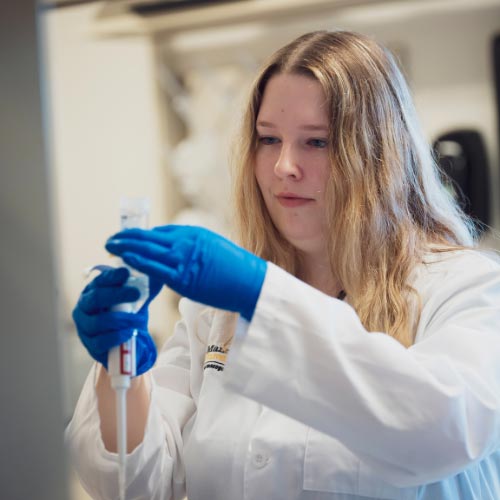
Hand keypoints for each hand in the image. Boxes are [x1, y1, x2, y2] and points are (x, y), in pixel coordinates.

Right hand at [72, 266, 161, 374]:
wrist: (124, 339)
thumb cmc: (126, 311)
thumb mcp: (134, 296)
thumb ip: (144, 284)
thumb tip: (160, 272)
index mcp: (93, 290)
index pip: (99, 280)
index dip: (112, 276)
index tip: (126, 273)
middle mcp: (84, 307)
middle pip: (95, 298)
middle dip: (117, 294)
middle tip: (137, 293)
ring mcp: (84, 327)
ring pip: (97, 322)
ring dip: (120, 319)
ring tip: (138, 319)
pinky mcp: (91, 345)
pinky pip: (100, 342)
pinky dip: (117, 337)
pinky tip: (130, 333)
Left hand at [105, 225, 266, 320]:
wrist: (250, 282)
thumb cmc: (236, 269)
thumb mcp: (213, 248)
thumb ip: (193, 248)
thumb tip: (178, 254)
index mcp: (194, 234)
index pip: (160, 232)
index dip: (142, 236)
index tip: (131, 239)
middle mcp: (186, 242)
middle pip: (149, 236)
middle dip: (127, 237)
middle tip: (111, 239)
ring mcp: (183, 259)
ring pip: (147, 250)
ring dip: (125, 247)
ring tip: (110, 247)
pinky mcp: (182, 278)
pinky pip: (154, 268)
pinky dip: (137, 261)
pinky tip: (124, 259)